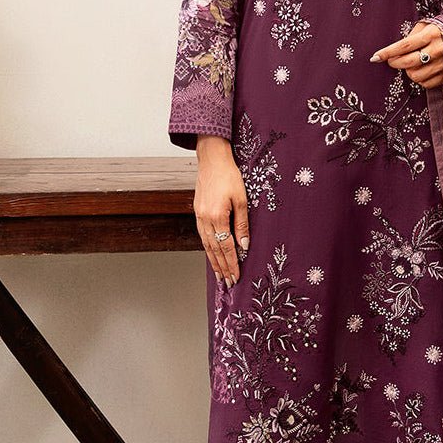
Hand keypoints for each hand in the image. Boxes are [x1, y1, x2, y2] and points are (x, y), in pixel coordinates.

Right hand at [193, 135, 248, 285]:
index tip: (236, 277)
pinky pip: (202, 236)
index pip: (226, 247)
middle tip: (228, 283)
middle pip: (214, 250)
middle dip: (222, 268)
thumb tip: (244, 245)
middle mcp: (205, 220)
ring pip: (206, 245)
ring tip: (219, 275)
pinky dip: (208, 249)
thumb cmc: (229, 176)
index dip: (231, 264)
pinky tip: (212, 255)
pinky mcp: (198, 212)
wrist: (212, 159)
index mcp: (217, 217)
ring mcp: (199, 216)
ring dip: (213, 262)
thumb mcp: (242, 199)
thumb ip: (242, 224)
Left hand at [370, 19, 442, 88]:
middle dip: (395, 63)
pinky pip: (426, 84)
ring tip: (411, 64)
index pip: (404, 45)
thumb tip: (395, 50)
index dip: (388, 52)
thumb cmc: (442, 29)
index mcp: (432, 34)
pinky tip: (421, 71)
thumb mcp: (428, 24)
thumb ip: (412, 35)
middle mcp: (438, 49)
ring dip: (408, 71)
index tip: (375, 57)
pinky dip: (420, 79)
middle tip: (391, 60)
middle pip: (408, 62)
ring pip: (416, 76)